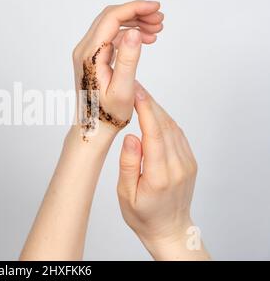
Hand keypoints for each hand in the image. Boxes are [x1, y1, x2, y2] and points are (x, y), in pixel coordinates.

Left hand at [71, 1, 163, 137]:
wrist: (94, 127)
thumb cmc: (107, 115)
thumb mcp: (122, 89)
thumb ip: (127, 60)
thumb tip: (133, 32)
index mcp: (90, 55)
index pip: (112, 18)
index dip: (135, 8)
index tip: (156, 8)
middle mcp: (84, 50)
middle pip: (111, 17)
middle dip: (137, 13)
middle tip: (160, 19)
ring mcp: (87, 53)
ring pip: (111, 25)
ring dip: (134, 23)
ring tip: (157, 29)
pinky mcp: (93, 57)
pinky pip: (111, 36)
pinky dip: (128, 34)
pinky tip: (146, 40)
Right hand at [117, 81, 209, 259]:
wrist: (169, 229)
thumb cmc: (142, 215)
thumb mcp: (126, 194)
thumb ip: (128, 164)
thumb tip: (131, 136)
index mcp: (160, 176)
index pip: (154, 135)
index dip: (146, 110)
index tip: (136, 92)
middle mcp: (177, 167)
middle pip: (164, 126)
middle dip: (149, 103)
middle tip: (134, 86)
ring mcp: (186, 163)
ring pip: (172, 127)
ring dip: (157, 108)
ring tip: (140, 95)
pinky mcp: (189, 161)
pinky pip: (177, 134)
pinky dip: (165, 120)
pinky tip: (153, 112)